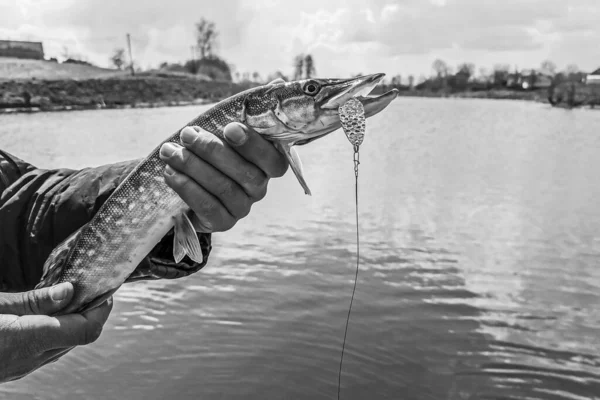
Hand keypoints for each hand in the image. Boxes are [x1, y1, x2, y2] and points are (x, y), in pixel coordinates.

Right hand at [0, 282, 112, 382]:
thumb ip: (35, 301)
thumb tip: (70, 291)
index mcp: (28, 339)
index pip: (86, 330)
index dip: (101, 309)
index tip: (101, 289)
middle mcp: (31, 358)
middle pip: (82, 337)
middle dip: (92, 311)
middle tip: (88, 287)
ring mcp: (25, 367)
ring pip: (68, 344)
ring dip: (76, 321)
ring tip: (69, 297)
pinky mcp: (20, 367)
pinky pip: (52, 350)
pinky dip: (59, 331)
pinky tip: (51, 315)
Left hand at [159, 123, 288, 231]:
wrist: (186, 184)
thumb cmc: (207, 152)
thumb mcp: (219, 136)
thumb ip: (228, 126)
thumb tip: (238, 105)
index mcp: (266, 166)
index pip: (274, 160)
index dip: (254, 145)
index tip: (229, 128)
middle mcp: (259, 189)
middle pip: (245, 173)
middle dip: (213, 151)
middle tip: (187, 134)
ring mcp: (242, 208)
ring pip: (224, 188)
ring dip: (193, 166)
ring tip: (169, 151)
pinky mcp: (223, 222)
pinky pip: (208, 207)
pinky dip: (187, 187)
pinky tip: (170, 173)